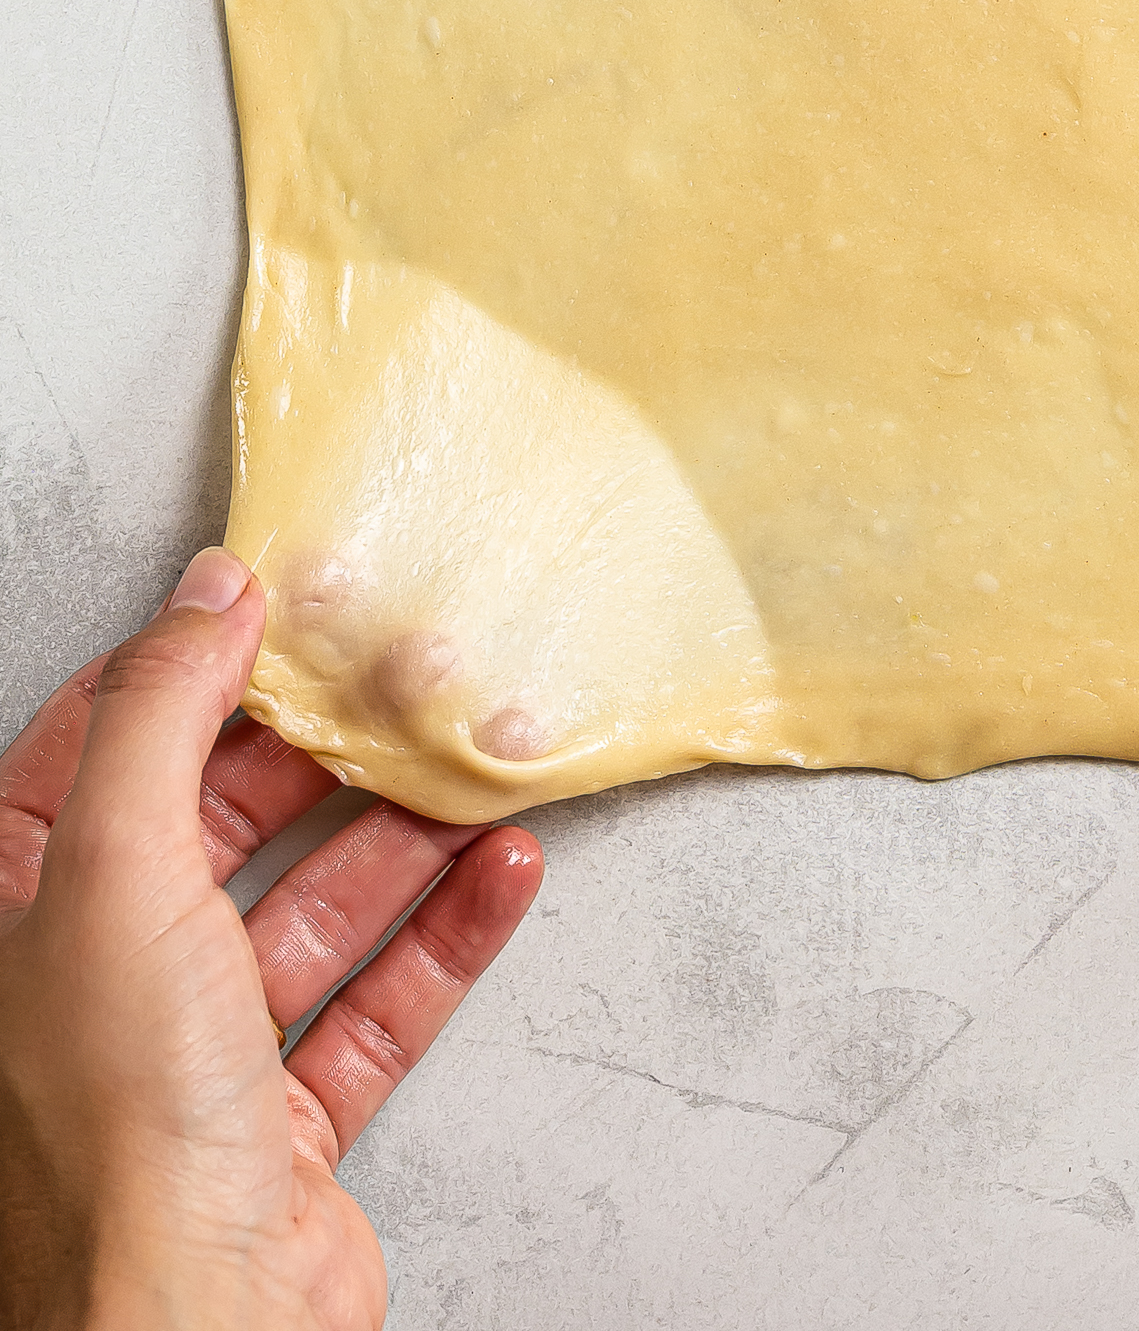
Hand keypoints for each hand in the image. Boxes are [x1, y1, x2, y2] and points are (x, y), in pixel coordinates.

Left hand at [0, 549, 542, 1330]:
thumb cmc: (117, 1133)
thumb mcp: (116, 873)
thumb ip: (162, 715)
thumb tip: (208, 593)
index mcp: (22, 918)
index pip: (92, 752)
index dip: (179, 671)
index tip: (272, 606)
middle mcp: (98, 984)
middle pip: (220, 823)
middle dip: (321, 752)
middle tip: (404, 678)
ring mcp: (196, 1059)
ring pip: (312, 908)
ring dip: (404, 836)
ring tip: (478, 762)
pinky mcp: (286, 1124)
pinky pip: (377, 1001)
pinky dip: (445, 935)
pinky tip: (503, 872)